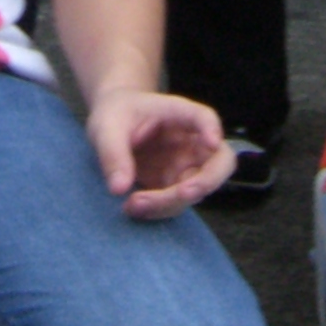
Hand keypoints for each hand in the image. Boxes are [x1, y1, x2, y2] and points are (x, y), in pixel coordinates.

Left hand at [83, 85, 234, 217]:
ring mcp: (184, 166)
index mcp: (178, 114)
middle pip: (220, 161)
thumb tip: (119, 188)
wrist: (111, 127)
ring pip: (197, 189)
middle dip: (207, 181)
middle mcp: (190, 142)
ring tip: (133, 204)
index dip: (212, 129)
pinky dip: (158, 211)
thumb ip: (113, 154)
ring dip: (171, 202)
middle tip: (184, 193)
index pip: (204, 117)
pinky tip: (133, 209)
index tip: (212, 142)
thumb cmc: (115, 115)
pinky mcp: (173, 186)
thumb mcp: (106, 128)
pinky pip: (176, 203)